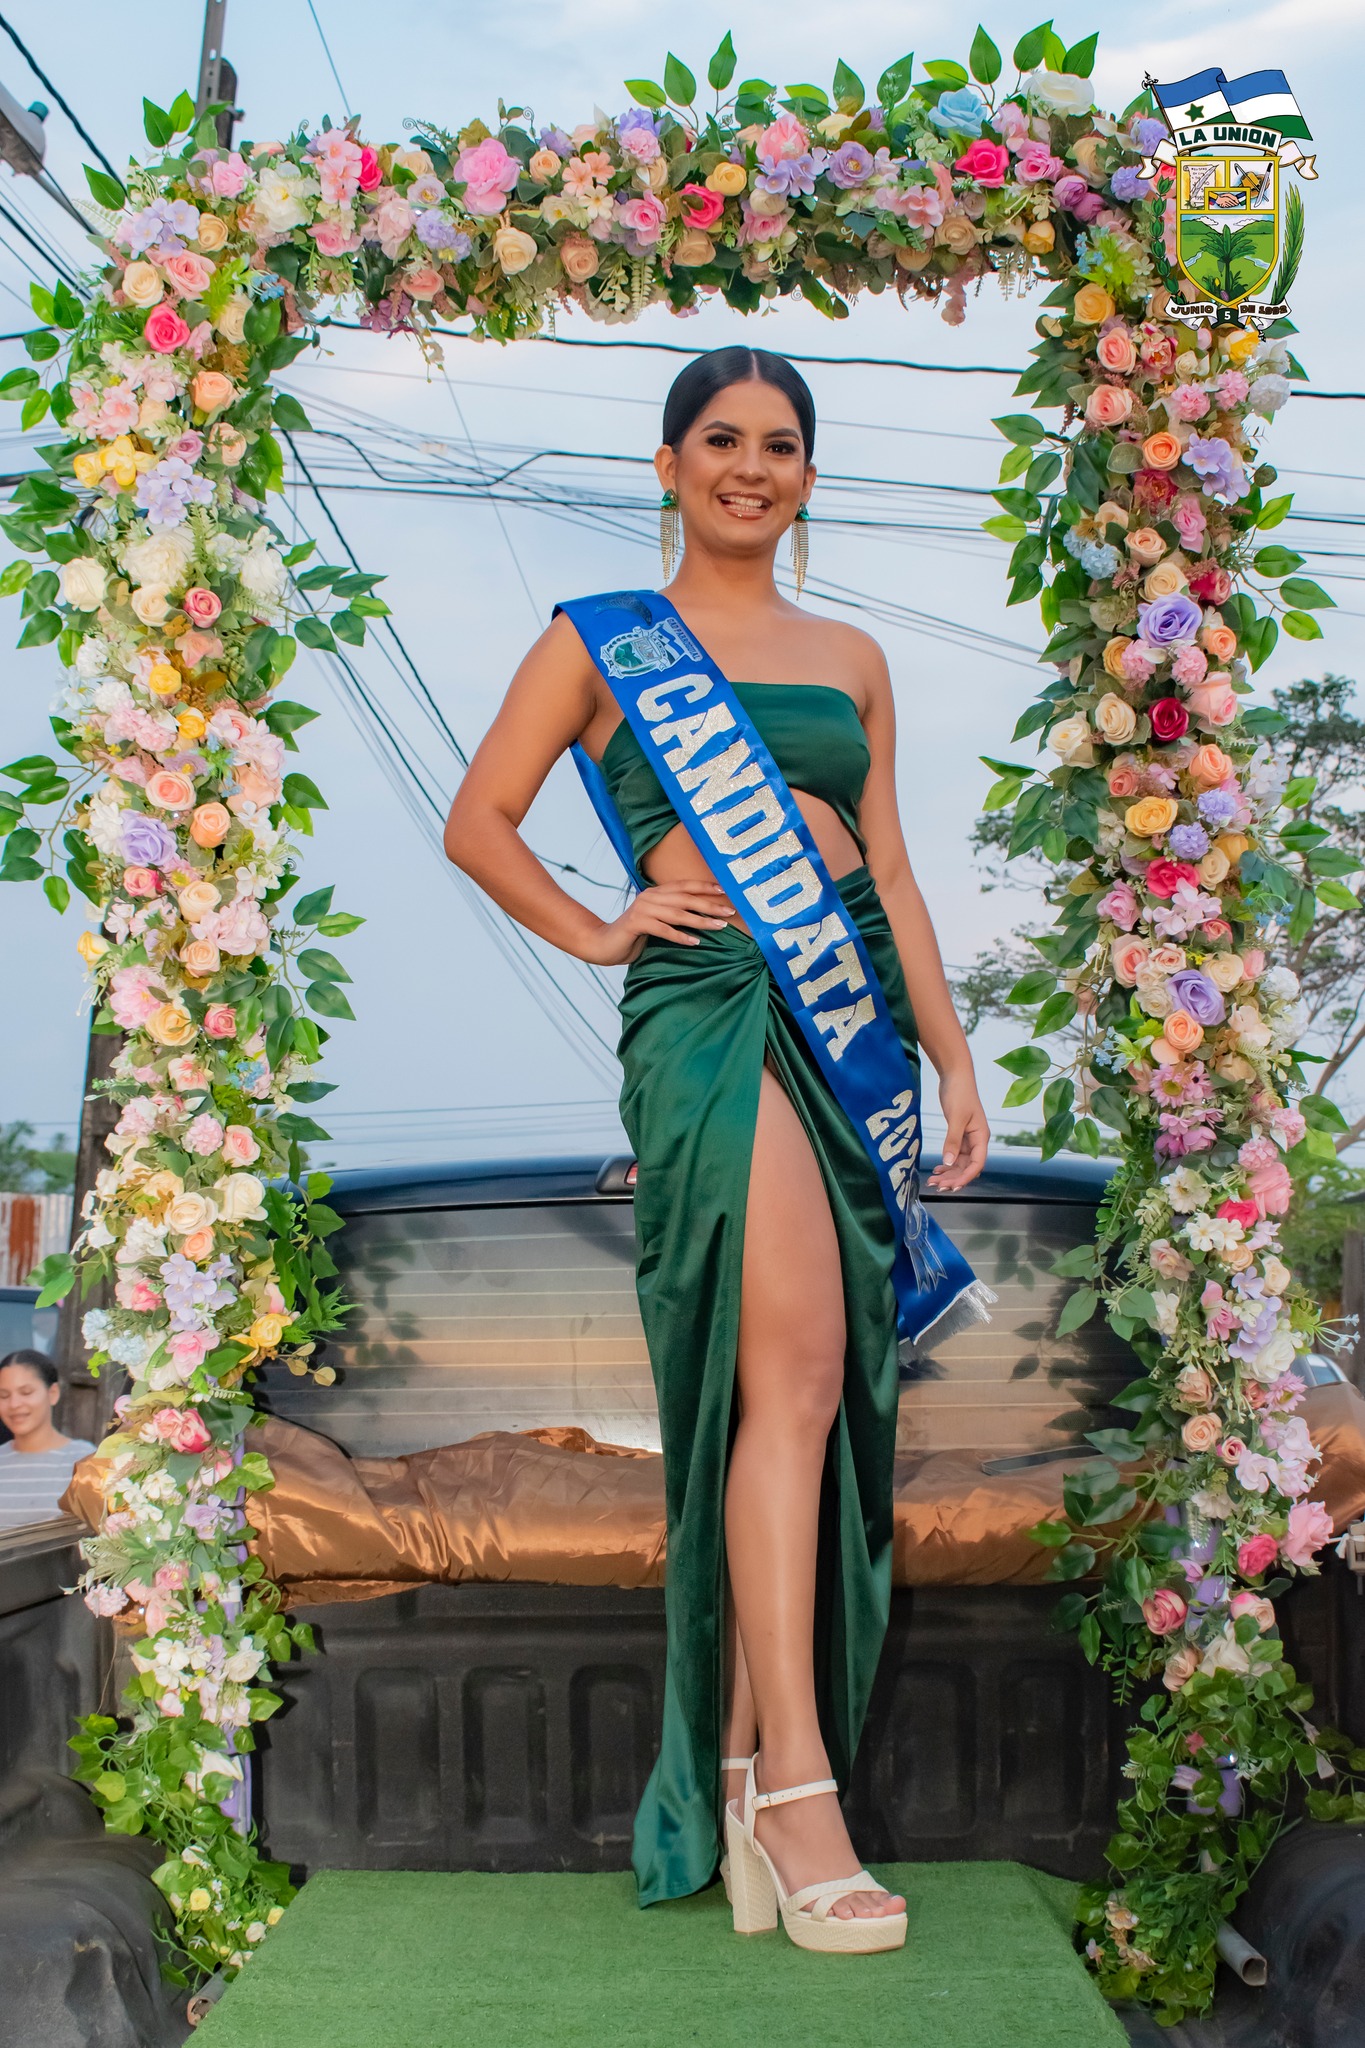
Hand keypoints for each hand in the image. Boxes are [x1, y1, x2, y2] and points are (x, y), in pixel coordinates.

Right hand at [578, 880, 736, 964]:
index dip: (704, 886)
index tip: (724, 890)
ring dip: (700, 920)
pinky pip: (664, 929)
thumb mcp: (656, 918)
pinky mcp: (637, 924)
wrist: (605, 943)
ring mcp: (642, 909)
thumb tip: (702, 914)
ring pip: (677, 914)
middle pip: (685, 899)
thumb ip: (672, 913)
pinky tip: (695, 942)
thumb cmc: (634, 933)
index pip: (684, 885)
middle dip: (709, 905)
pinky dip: (681, 936)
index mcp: (655, 892)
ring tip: (718, 926)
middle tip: (729, 911)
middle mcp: (650, 897)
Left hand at [927, 1067, 988, 1191]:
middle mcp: (977, 1140)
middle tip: (937, 1186)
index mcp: (981, 1137)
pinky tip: (937, 1169)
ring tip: (933, 1181)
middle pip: (968, 1167)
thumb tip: (949, 1162)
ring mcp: (968, 1138)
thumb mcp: (956, 1118)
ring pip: (960, 1162)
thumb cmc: (959, 1093)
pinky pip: (954, 1154)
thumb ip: (953, 1141)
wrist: (955, 1075)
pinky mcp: (958, 1134)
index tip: (952, 1187)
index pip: (977, 1164)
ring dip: (948, 1172)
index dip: (965, 1178)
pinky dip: (946, 1162)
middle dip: (954, 1178)